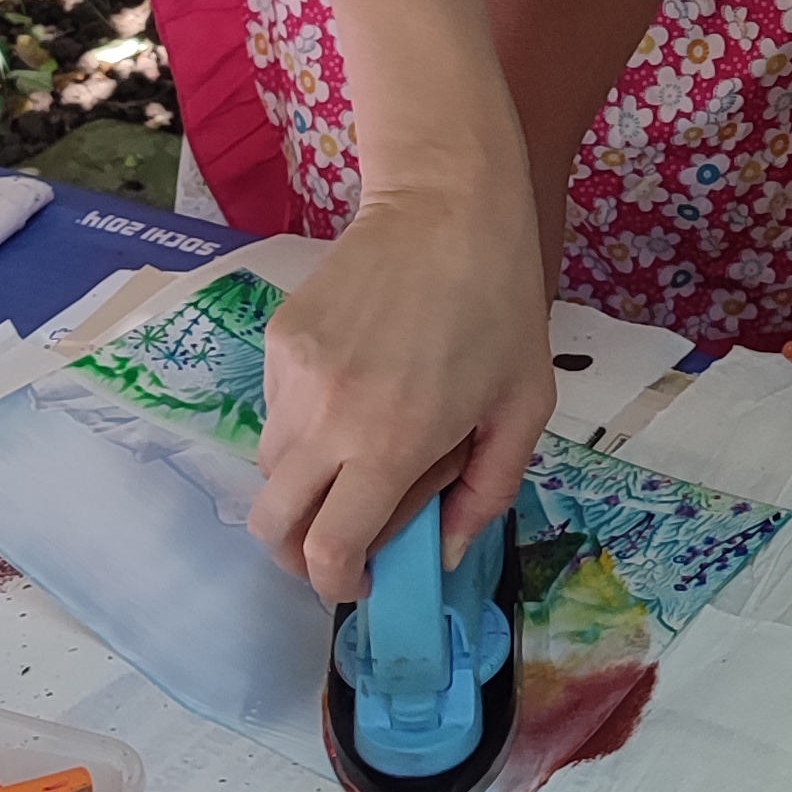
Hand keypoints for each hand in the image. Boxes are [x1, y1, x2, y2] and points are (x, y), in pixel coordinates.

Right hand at [247, 172, 555, 607]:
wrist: (446, 206)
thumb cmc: (499, 305)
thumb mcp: (522, 408)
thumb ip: (486, 494)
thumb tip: (440, 553)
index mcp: (388, 444)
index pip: (326, 552)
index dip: (338, 585)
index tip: (364, 579)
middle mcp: (324, 418)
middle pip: (272, 525)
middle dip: (300, 552)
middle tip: (343, 538)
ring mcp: (291, 376)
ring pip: (269, 468)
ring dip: (305, 486)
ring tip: (360, 450)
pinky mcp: (277, 339)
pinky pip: (274, 409)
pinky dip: (303, 424)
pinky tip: (354, 387)